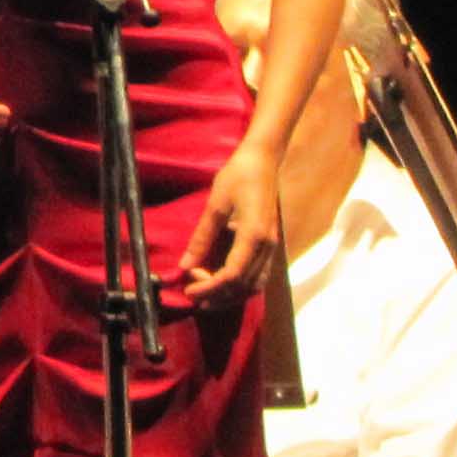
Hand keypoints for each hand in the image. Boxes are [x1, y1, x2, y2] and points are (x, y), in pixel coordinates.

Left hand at [170, 139, 282, 310]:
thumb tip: (185, 265)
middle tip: (192, 293)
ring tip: (205, 295)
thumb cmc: (238, 176)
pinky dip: (241, 286)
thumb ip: (201, 238)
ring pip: (254, 285)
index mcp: (253, 235)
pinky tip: (223, 284)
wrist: (263, 161)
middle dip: (217, 295)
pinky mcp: (270, 245)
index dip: (209, 287)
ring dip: (230, 295)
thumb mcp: (215, 205)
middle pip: (244, 286)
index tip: (189, 290)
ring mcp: (271, 247)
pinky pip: (259, 276)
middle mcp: (267, 247)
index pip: (232, 275)